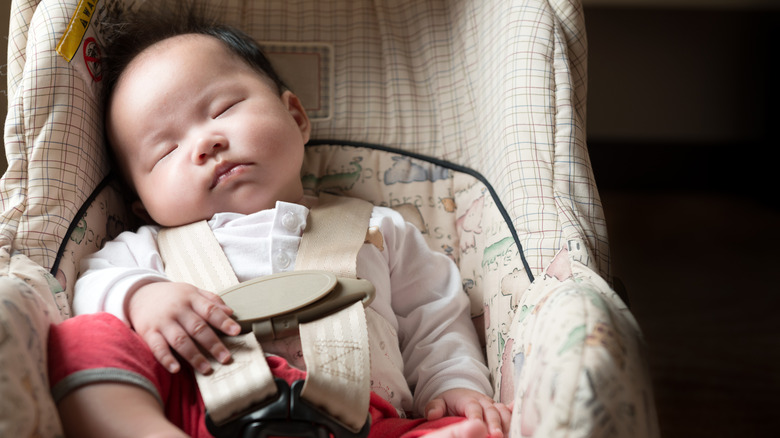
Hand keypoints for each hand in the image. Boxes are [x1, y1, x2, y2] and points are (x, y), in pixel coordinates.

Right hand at [127, 281, 241, 374]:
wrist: (139, 294)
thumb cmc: (173, 296)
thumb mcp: (192, 291)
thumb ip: (212, 300)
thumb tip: (231, 312)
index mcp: (190, 298)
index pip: (210, 310)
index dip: (224, 321)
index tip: (236, 331)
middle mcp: (177, 310)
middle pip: (197, 328)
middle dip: (213, 344)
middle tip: (226, 358)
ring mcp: (162, 322)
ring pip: (180, 340)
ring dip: (194, 356)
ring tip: (207, 369)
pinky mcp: (148, 332)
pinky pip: (157, 347)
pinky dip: (166, 359)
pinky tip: (176, 369)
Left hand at [425, 388, 511, 437]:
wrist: (460, 393)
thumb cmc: (450, 402)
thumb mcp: (439, 402)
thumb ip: (435, 407)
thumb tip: (433, 414)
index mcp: (467, 400)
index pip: (473, 408)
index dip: (476, 416)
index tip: (478, 426)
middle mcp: (483, 401)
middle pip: (491, 411)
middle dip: (495, 423)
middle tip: (496, 435)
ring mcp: (493, 405)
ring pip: (503, 412)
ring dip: (506, 424)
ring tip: (507, 436)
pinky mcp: (500, 410)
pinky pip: (510, 412)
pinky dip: (516, 416)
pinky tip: (522, 424)